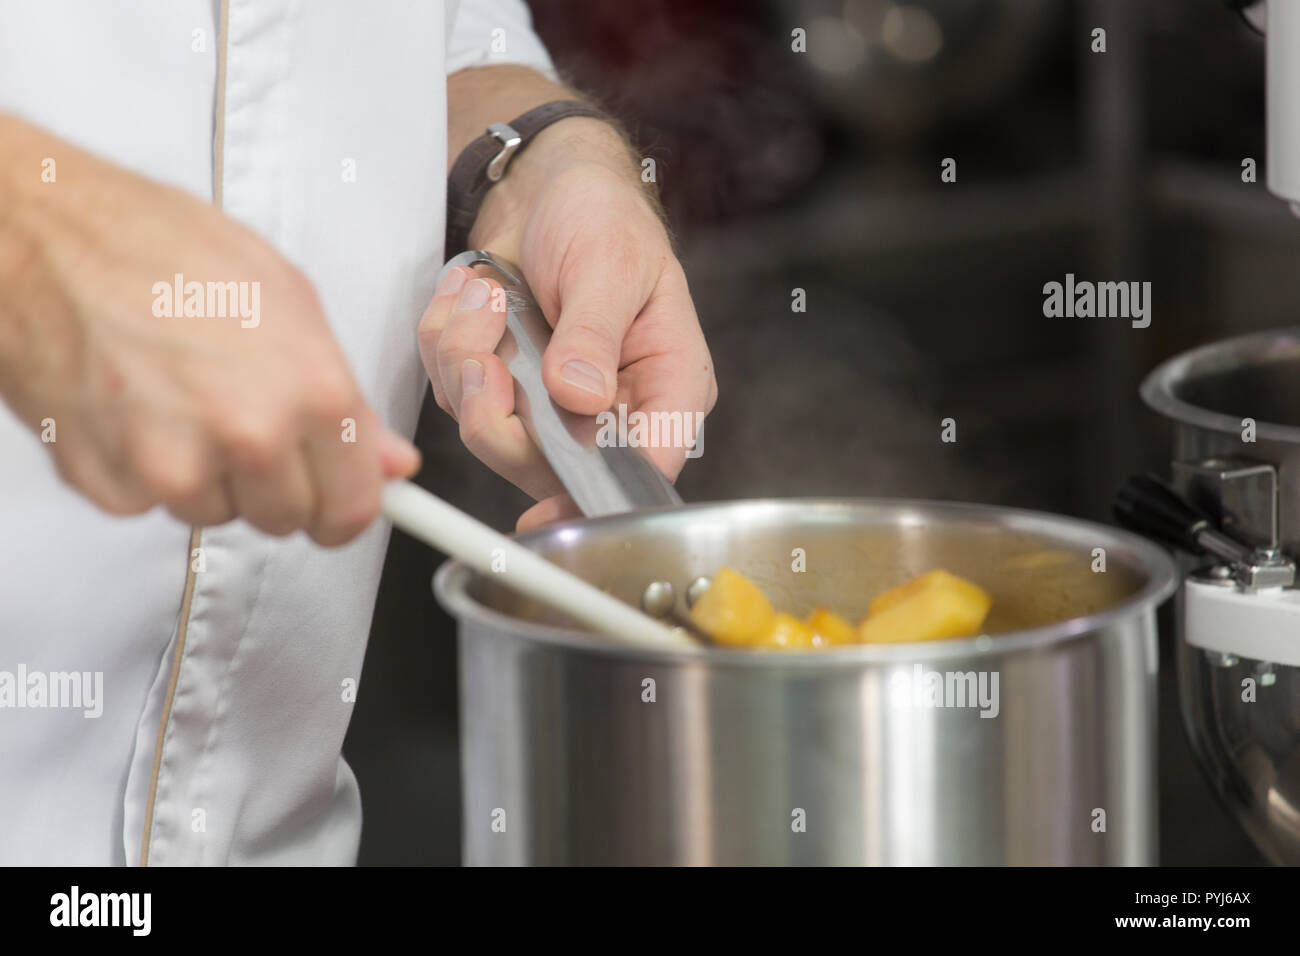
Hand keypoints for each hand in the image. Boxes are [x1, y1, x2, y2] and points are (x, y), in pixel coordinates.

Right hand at [0, 114, 418, 544]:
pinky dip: (144, 472)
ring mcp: (174, 469)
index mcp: (311, 392)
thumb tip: (389, 460)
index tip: (336, 502)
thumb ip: (345, 398)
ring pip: (218, 513)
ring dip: (209, 475)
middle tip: (244, 419)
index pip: (352, 508)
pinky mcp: (108, 484)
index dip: (346, 508)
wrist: (38, 237)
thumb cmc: (157, 246)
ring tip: (180, 397)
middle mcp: (249, 438)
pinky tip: (133, 408)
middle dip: (276, 484)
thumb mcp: (286, 300)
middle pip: (286, 520)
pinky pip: (150, 506)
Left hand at [419, 116, 715, 529]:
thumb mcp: (611, 263)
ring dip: (466, 359)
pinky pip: (453, 393)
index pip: (643, 469)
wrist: (548, 186)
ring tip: (486, 294)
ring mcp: (551, 405)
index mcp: (664, 388)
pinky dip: (446, 341)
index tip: (549, 508)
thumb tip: (581, 396)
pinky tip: (472, 295)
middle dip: (499, 410)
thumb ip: (595, 332)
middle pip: (548, 468)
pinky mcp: (503, 388)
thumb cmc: (603, 217)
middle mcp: (611, 410)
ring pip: (489, 432)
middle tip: (486, 346)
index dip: (598, 500)